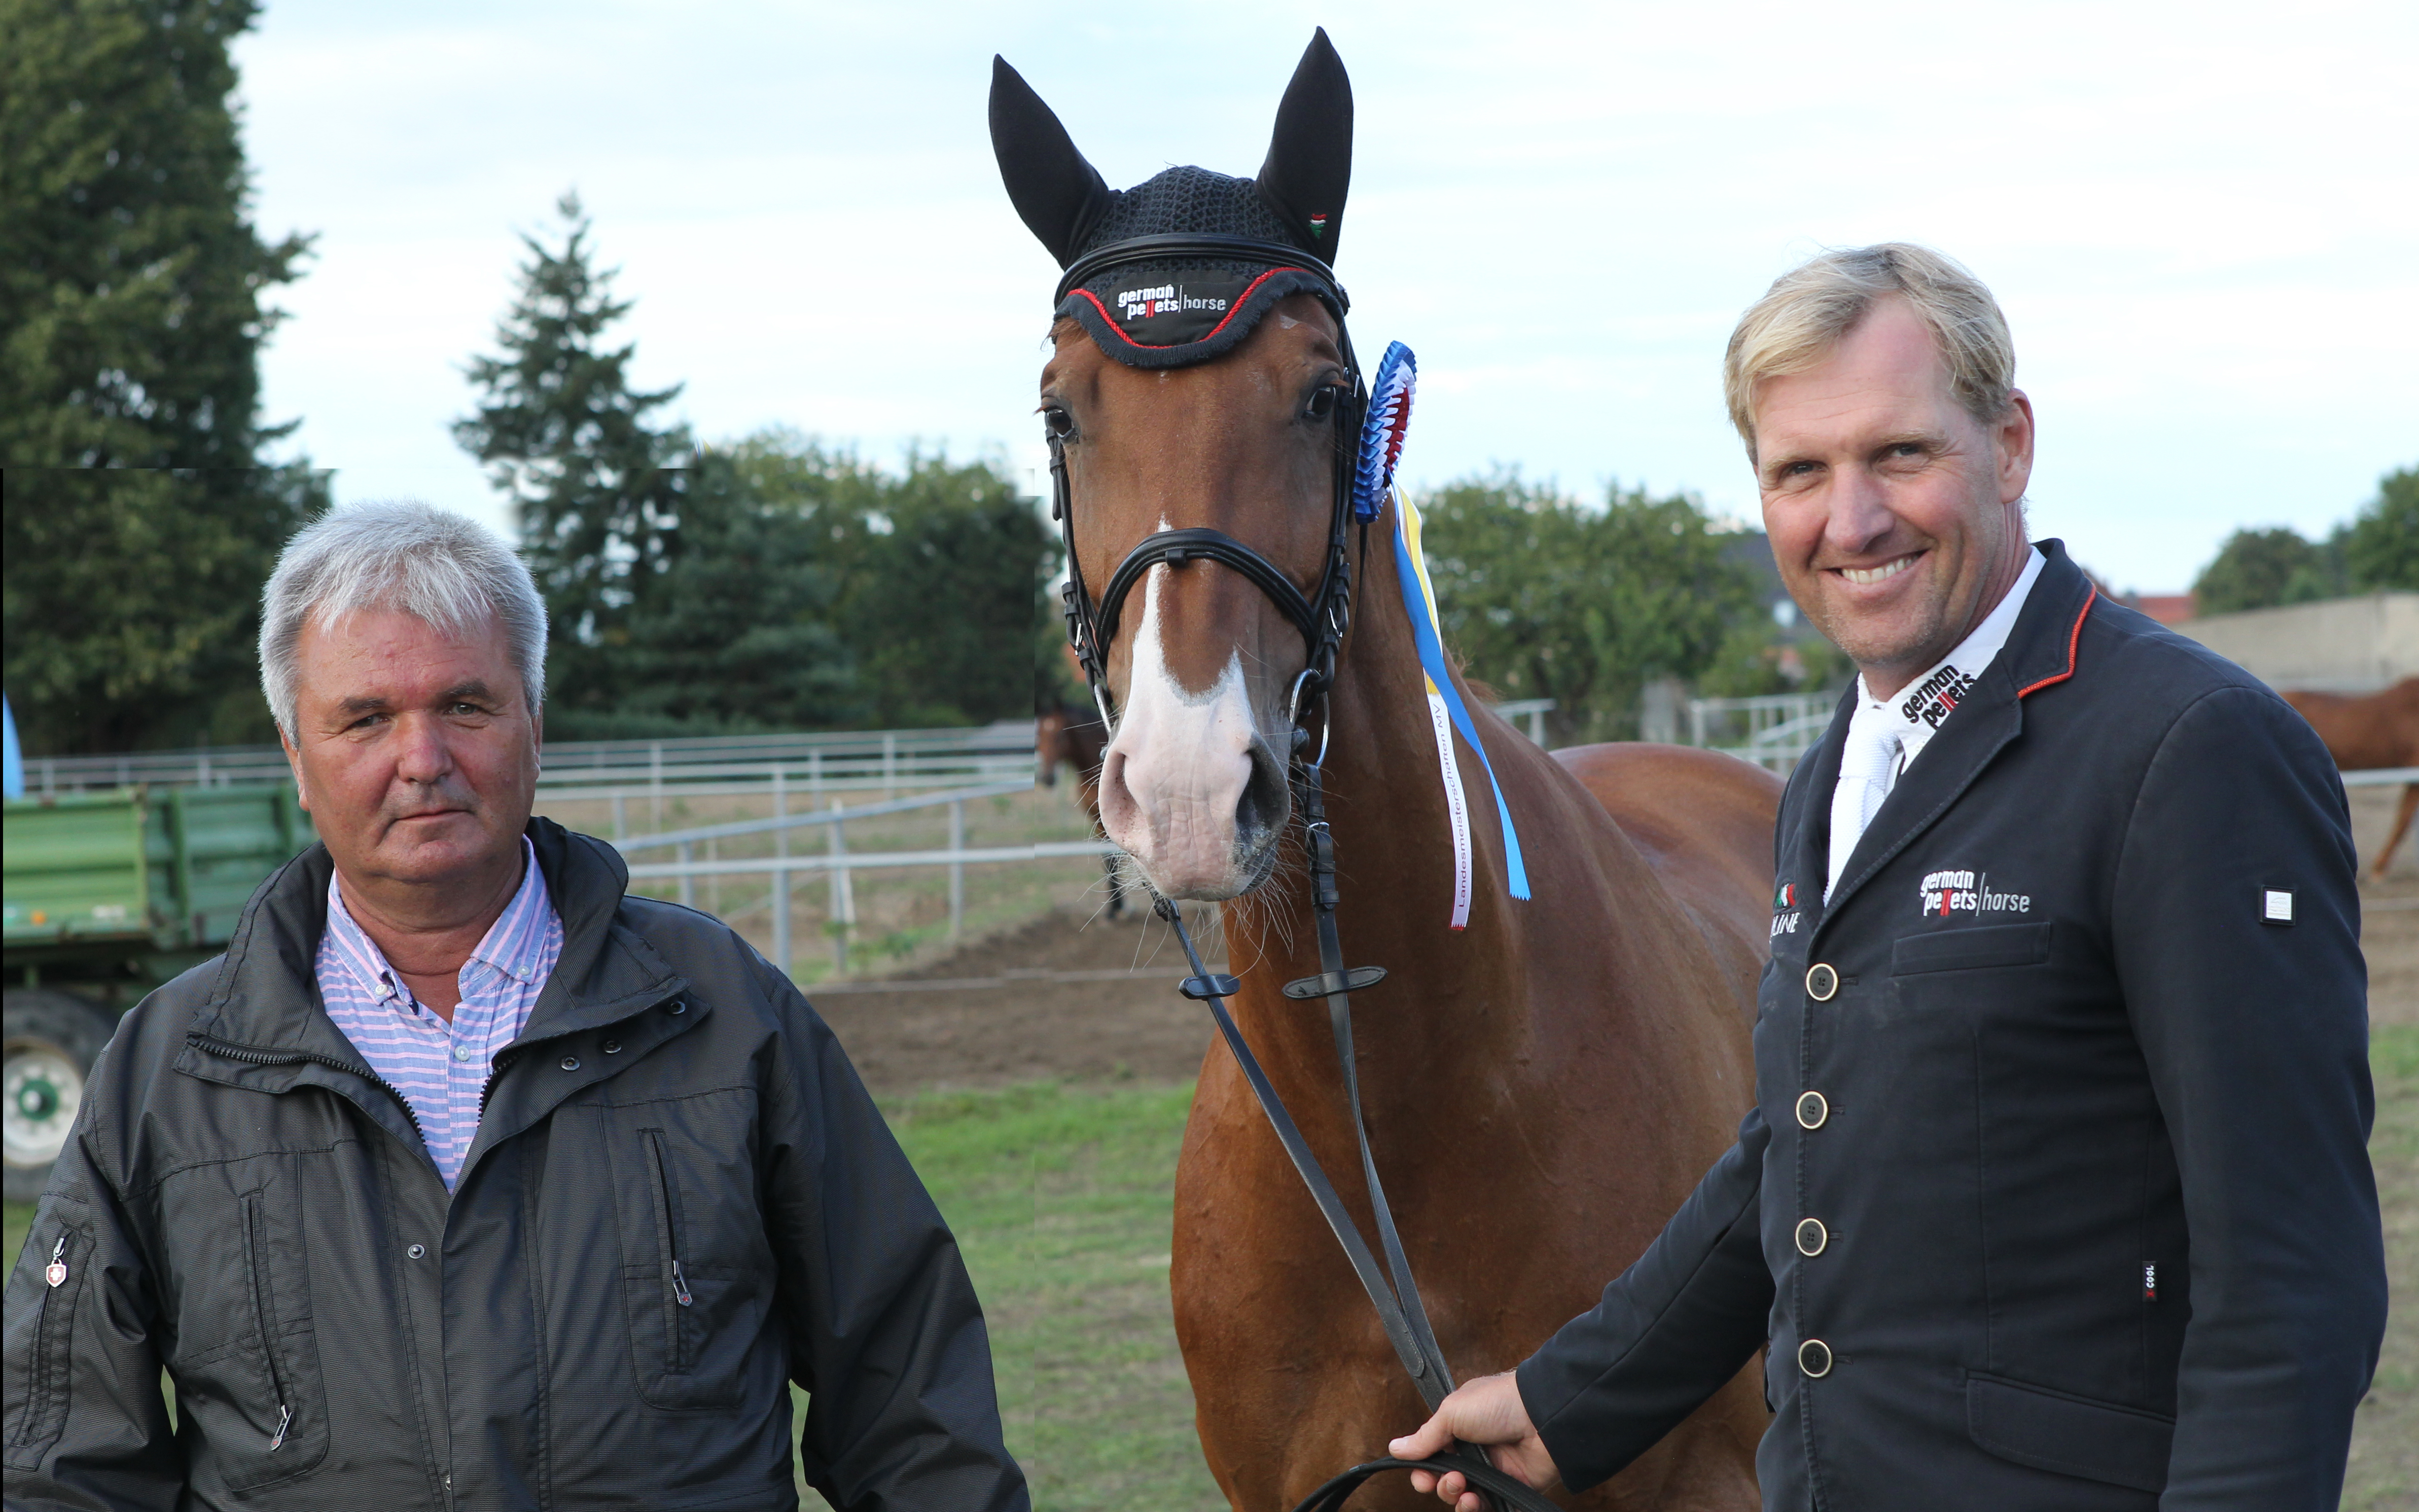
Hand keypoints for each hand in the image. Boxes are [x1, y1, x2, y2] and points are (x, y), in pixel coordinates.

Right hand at [1387, 1371, 1561, 1511]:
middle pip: (1446, 1482)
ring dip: (1458, 1499)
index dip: (1424, 1470)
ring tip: (1466, 1491)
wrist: (1543, 1417)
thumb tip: (1395, 1449)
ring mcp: (1495, 1472)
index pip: (1433, 1458)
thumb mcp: (1453, 1412)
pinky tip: (1477, 1502)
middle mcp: (1475, 1453)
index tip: (1423, 1475)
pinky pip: (1490, 1509)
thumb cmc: (1498, 1403)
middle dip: (1442, 1486)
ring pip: (1465, 1499)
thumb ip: (1425, 1436)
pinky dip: (1479, 1511)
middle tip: (1452, 1479)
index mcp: (1459, 1429)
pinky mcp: (1512, 1489)